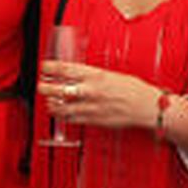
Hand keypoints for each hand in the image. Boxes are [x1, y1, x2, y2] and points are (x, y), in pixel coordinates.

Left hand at [39, 60, 161, 131]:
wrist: (146, 107)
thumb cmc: (134, 89)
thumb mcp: (112, 75)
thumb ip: (93, 76)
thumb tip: (76, 74)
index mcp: (95, 76)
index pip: (65, 69)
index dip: (50, 68)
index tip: (44, 67)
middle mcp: (90, 91)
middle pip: (58, 89)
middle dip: (45, 87)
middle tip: (41, 85)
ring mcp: (90, 107)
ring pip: (62, 106)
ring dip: (52, 104)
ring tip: (48, 101)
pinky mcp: (93, 120)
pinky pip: (71, 119)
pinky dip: (62, 116)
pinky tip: (60, 113)